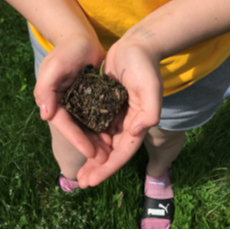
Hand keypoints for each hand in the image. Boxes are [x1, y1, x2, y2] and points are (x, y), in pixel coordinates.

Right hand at [34, 35, 111, 163]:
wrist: (81, 39)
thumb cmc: (66, 51)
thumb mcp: (53, 67)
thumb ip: (45, 89)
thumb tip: (45, 115)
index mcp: (52, 101)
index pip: (65, 125)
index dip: (78, 140)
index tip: (91, 154)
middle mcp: (63, 105)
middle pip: (76, 131)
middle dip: (89, 146)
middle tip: (105, 160)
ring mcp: (77, 103)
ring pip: (88, 127)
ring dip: (97, 140)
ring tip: (111, 153)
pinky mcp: (90, 99)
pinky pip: (96, 117)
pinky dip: (104, 127)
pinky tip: (116, 136)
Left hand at [76, 38, 162, 187]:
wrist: (138, 45)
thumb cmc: (144, 65)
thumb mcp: (150, 85)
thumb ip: (150, 109)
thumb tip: (140, 130)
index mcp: (138, 122)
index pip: (123, 152)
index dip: (107, 169)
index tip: (91, 182)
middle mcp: (129, 122)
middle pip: (113, 153)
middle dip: (98, 169)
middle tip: (81, 183)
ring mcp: (118, 114)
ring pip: (105, 142)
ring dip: (93, 158)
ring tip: (79, 172)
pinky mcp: (109, 104)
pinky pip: (98, 126)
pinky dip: (90, 138)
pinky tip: (79, 146)